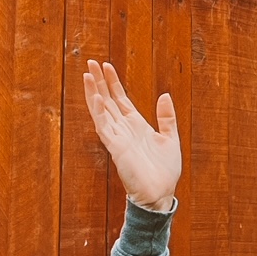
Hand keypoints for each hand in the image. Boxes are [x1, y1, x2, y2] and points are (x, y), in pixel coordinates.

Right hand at [83, 60, 180, 210]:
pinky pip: (104, 127)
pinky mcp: (116, 147)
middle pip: (107, 100)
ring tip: (86, 74)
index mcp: (136, 125)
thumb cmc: (164, 171)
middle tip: (90, 62)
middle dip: (98, 81)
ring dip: (93, 92)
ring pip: (102, 110)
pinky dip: (99, 112)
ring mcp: (118, 137)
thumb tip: (164, 95)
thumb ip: (166, 117)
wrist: (160, 193)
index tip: (106, 66)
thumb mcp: (170, 138)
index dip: (113, 82)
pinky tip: (96, 97)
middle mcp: (124, 128)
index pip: (120, 98)